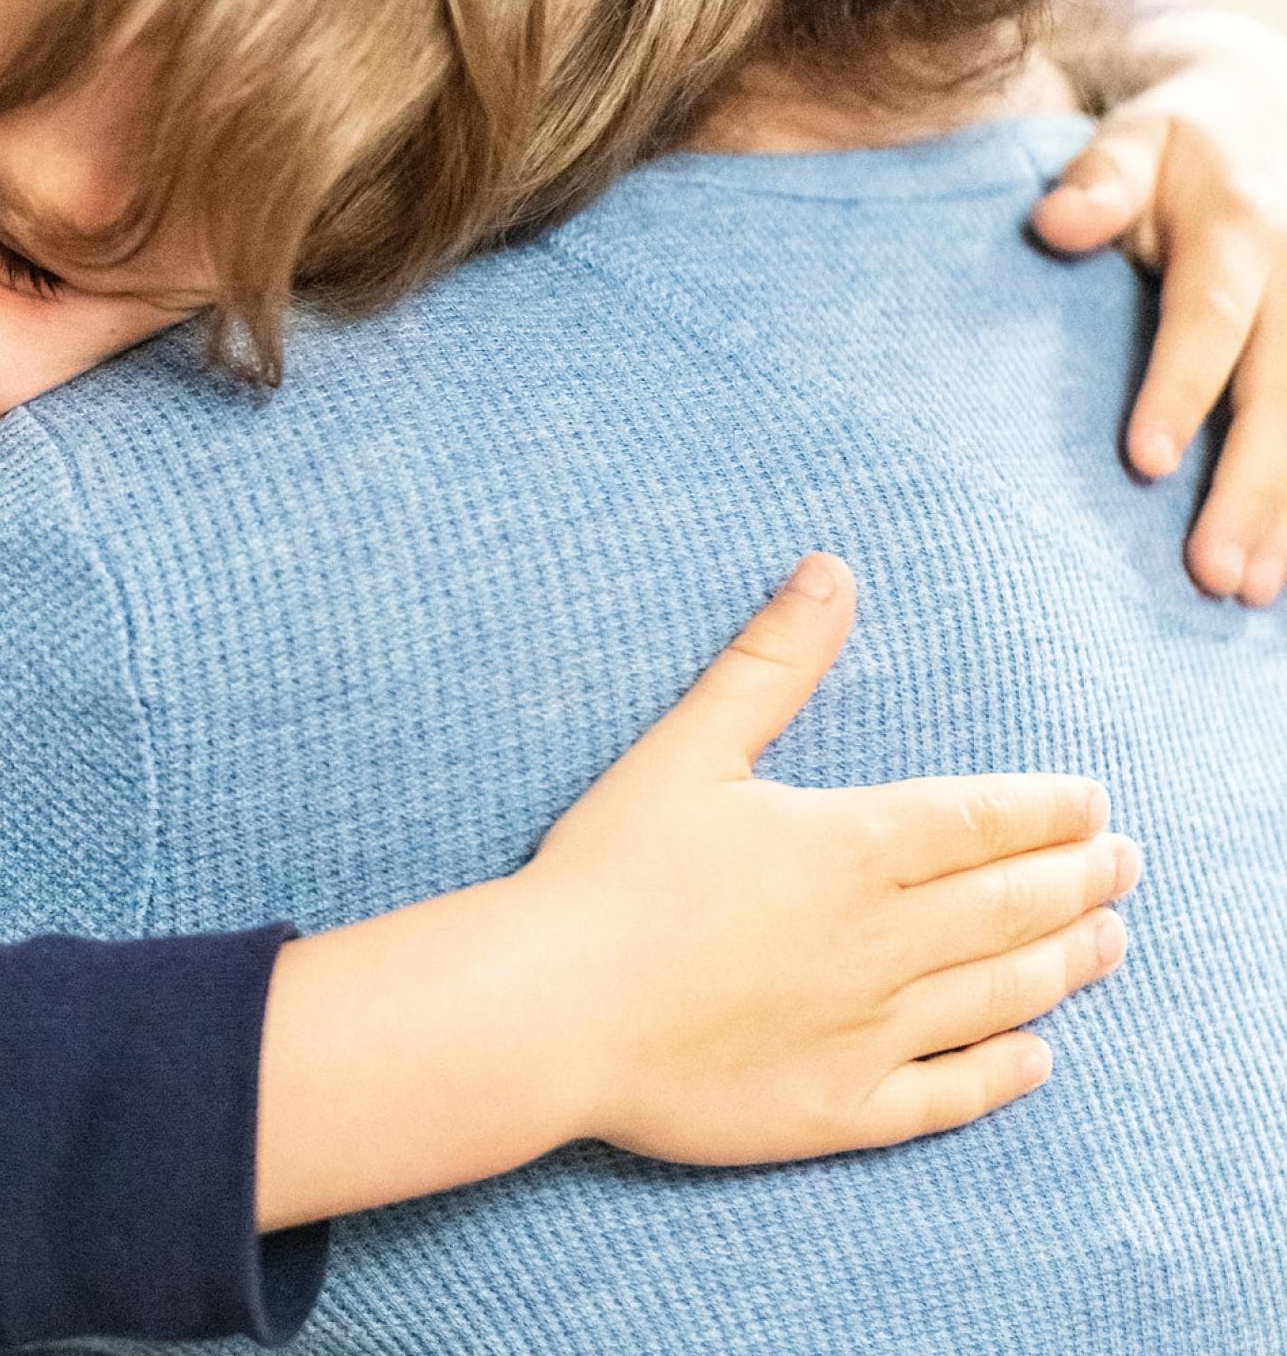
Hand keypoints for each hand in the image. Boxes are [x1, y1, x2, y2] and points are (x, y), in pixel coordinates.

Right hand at [519, 554, 1136, 1166]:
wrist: (554, 1009)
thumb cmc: (611, 870)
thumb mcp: (688, 746)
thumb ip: (770, 662)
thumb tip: (831, 570)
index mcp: (850, 846)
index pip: (980, 820)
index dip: (1046, 809)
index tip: (1093, 802)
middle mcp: (883, 939)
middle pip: (1010, 905)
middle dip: (1077, 879)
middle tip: (1124, 862)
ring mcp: (869, 1030)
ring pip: (999, 994)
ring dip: (1065, 964)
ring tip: (1110, 942)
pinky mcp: (840, 1108)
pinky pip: (947, 1094)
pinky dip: (1003, 1074)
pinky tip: (1037, 1059)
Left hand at [1032, 12, 1286, 603]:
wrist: (1271, 105)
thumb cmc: (1177, 142)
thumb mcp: (1135, 135)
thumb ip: (1098, 178)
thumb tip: (1054, 221)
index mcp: (1244, 228)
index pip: (1210, 316)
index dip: (1182, 387)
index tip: (1146, 464)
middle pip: (1285, 392)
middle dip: (1255, 487)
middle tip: (1213, 574)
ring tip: (1251, 593)